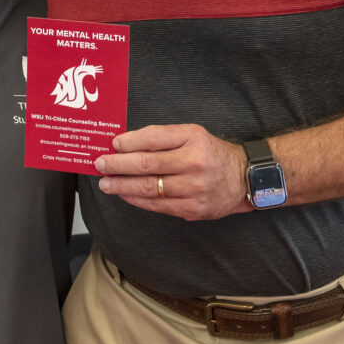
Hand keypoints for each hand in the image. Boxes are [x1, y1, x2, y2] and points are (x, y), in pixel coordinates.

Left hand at [94, 123, 250, 220]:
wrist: (243, 178)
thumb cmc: (211, 153)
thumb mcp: (192, 134)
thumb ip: (161, 137)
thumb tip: (125, 145)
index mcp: (193, 138)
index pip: (152, 139)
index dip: (129, 142)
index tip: (113, 145)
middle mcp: (194, 162)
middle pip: (147, 164)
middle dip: (118, 165)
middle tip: (100, 164)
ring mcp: (193, 188)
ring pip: (149, 188)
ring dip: (122, 186)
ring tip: (107, 183)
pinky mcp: (192, 208)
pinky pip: (157, 205)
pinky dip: (137, 200)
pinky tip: (125, 194)